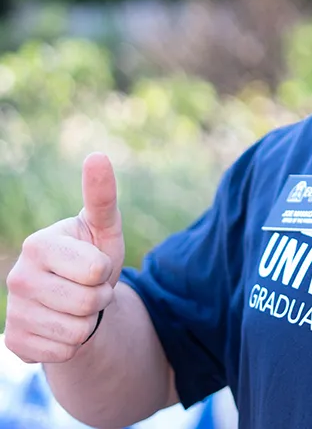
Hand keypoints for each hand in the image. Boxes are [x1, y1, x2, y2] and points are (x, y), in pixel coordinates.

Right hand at [4, 153, 124, 362]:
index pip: (95, 270)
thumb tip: (97, 155)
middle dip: (100, 296)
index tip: (94, 262)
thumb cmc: (93, 254)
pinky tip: (64, 324)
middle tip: (90, 286)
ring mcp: (13, 311)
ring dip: (88, 319)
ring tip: (78, 304)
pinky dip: (74, 342)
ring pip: (77, 330)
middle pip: (88, 301)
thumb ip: (102, 195)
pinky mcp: (15, 342)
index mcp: (37, 244)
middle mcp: (16, 277)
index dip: (105, 270)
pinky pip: (65, 351)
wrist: (78, 295)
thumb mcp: (104, 227)